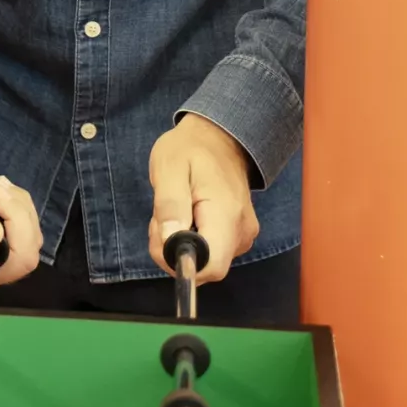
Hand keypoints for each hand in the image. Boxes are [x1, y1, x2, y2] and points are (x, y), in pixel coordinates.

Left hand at [148, 114, 258, 284]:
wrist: (218, 138)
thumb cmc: (190, 149)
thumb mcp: (169, 167)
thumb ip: (169, 204)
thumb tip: (169, 242)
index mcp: (226, 215)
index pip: (211, 267)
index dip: (180, 261)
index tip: (163, 234)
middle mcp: (241, 232)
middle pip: (205, 268)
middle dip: (174, 249)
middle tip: (163, 215)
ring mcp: (243, 236)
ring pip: (205, 261)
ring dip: (180, 243)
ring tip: (175, 208)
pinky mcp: (238, 236)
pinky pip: (211, 252)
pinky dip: (192, 240)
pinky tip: (186, 215)